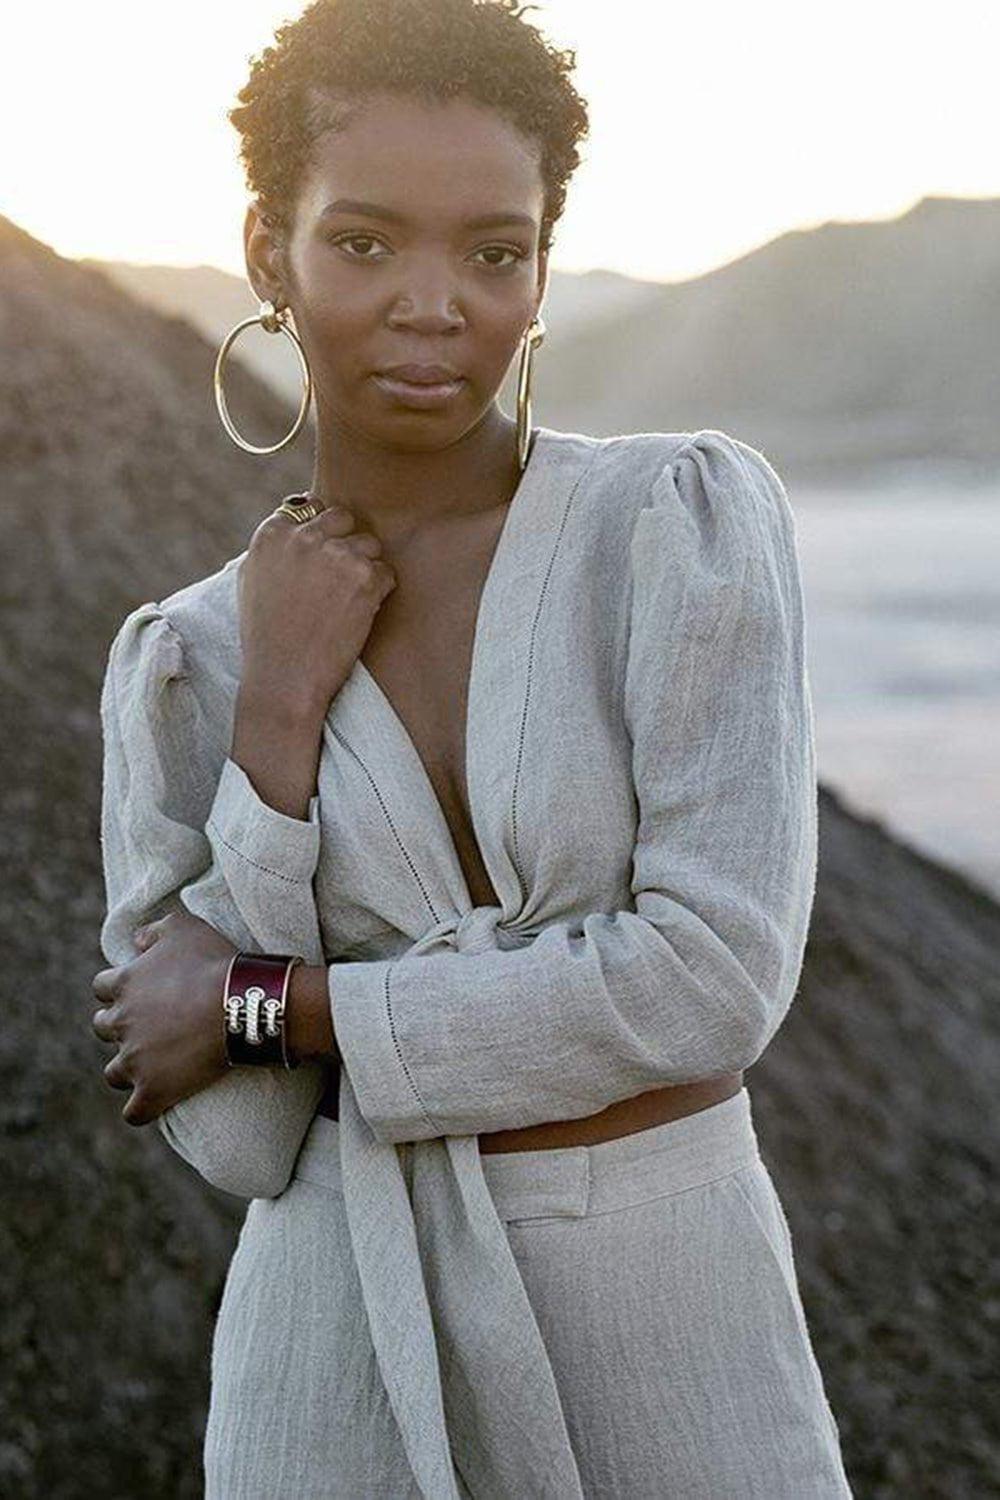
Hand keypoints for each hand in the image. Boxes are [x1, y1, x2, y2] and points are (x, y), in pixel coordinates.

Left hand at [91, 910, 236, 1126]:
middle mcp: (122, 1022)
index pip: (102, 987)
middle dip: (120, 1027)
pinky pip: (135, 1112)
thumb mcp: (183, 926)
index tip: (139, 992)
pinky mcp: (154, 1090)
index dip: (119, 989)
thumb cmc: (214, 961)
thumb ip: (154, 929)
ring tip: (149, 1066)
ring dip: (127, 1069)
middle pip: (103, 1027)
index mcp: (124, 983)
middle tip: (147, 1026)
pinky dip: (141, 1109)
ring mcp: (135, 1059)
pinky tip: (153, 1104)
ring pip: (114, 1072)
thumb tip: (136, 940)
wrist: (241, 1004)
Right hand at [238, 502, 396, 718]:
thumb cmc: (266, 636)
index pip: (310, 508)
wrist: (283, 679)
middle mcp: (303, 537)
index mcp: (272, 534)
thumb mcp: (253, 578)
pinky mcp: (365, 578)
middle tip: (338, 581)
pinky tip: (357, 615)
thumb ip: (275, 544)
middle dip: (346, 543)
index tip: (318, 564)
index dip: (321, 536)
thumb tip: (296, 512)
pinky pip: (387, 572)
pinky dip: (379, 593)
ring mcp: (336, 555)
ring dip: (365, 569)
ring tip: (346, 603)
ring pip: (369, 544)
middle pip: (343, 518)